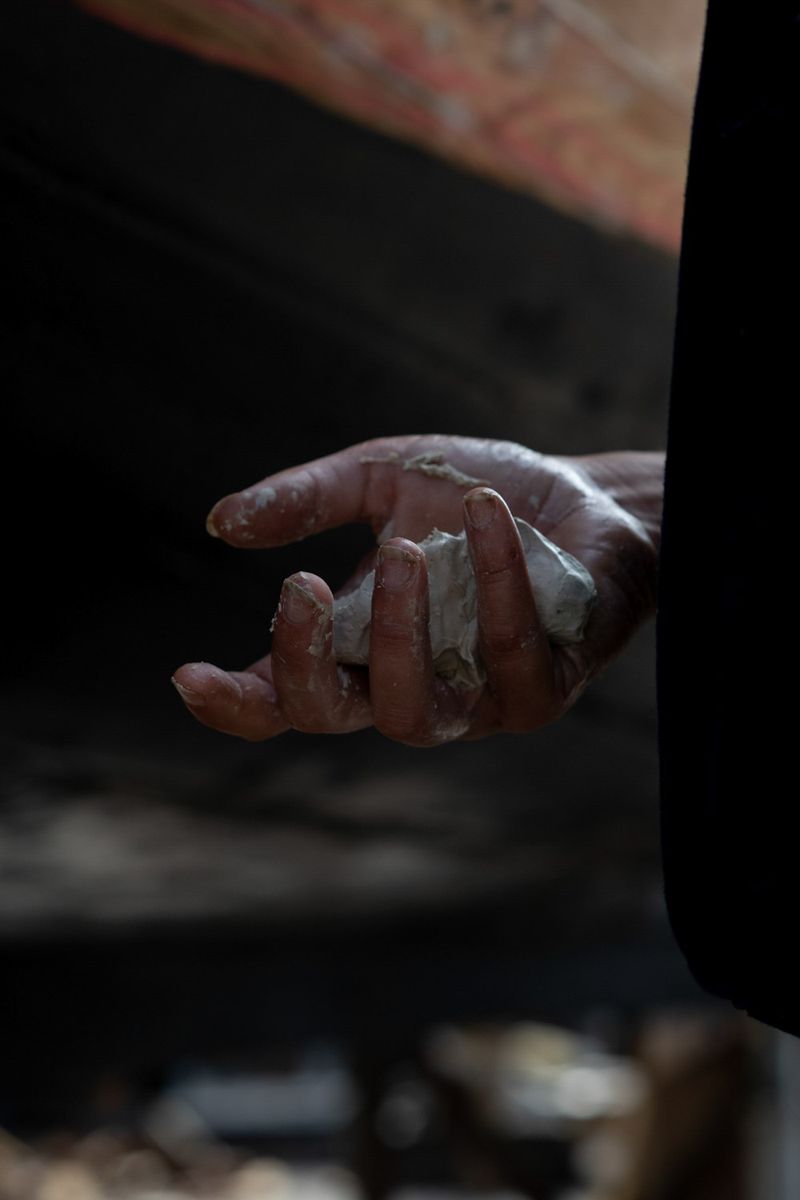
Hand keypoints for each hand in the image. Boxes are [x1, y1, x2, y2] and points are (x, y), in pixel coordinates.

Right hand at [172, 435, 661, 744]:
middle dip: (304, 662)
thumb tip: (221, 523)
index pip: (285, 698)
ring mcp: (477, 700)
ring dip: (398, 635)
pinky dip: (496, 584)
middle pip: (331, 717)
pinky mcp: (543, 689)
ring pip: (416, 714)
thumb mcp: (383, 479)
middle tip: (299, 584)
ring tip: (406, 549)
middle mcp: (410, 686)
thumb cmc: (481, 498)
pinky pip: (509, 657)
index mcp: (357, 647)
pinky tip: (487, 512)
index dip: (235, 703)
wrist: (591, 500)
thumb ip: (308, 501)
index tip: (189, 676)